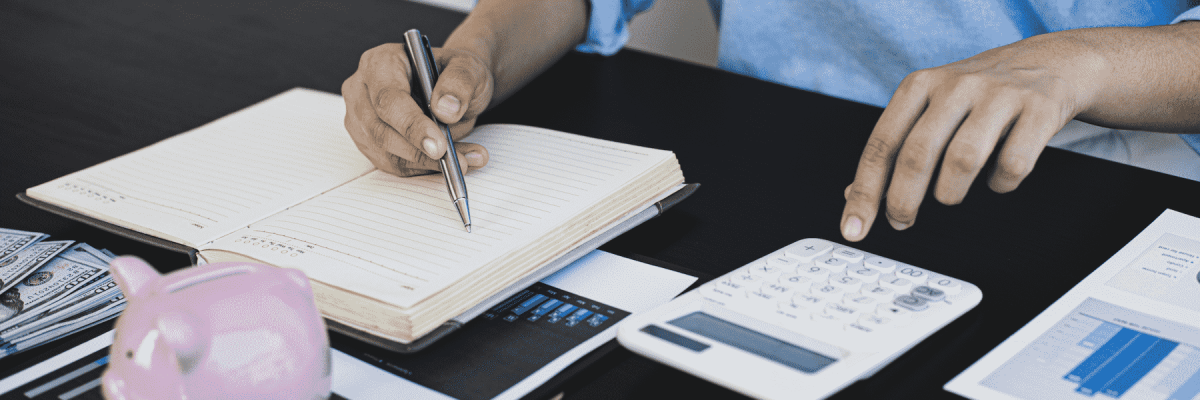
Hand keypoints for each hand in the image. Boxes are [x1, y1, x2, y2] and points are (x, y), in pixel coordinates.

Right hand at [342, 43, 493, 175]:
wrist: (452, 89)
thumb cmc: (453, 73)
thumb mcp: (467, 67)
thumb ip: (459, 82)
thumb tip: (445, 109)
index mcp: (380, 62)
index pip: (388, 98)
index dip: (411, 125)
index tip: (439, 145)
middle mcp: (363, 90)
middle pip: (381, 131)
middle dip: (420, 151)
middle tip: (457, 161)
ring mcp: (361, 119)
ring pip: (387, 153)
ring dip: (428, 163)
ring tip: (465, 161)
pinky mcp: (369, 143)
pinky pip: (395, 165)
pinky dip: (425, 168)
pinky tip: (452, 163)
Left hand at [840, 32, 1108, 240]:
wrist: (1052, 61)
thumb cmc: (980, 94)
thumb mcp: (931, 106)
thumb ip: (895, 145)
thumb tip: (854, 194)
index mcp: (919, 85)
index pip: (881, 144)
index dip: (865, 192)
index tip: (855, 228)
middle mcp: (955, 85)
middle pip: (917, 154)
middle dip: (903, 200)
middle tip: (902, 222)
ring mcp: (998, 94)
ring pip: (962, 160)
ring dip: (950, 193)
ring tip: (950, 197)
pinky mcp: (1039, 108)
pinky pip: (1013, 163)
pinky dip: (1001, 184)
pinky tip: (996, 180)